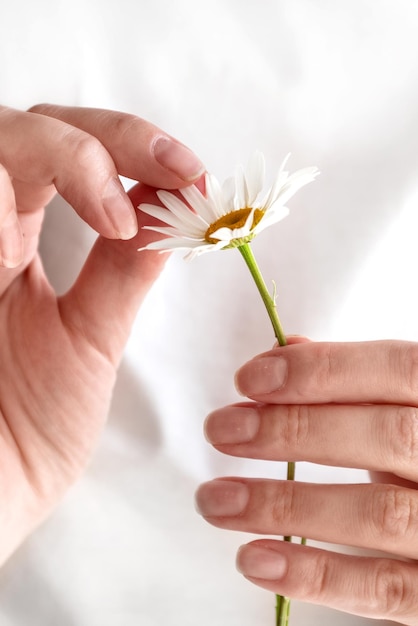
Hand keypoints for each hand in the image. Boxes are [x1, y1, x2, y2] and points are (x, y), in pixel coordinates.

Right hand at [0, 104, 203, 563]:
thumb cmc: (27, 428)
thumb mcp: (90, 340)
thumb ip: (123, 271)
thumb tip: (174, 207)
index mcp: (16, 240)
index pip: (69, 154)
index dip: (130, 146)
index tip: (192, 173)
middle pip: (22, 128)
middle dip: (98, 141)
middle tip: (168, 174)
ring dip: (52, 155)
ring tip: (110, 215)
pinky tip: (14, 251)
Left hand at [196, 340, 417, 624]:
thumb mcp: (399, 407)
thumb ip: (351, 379)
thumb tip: (282, 354)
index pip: (397, 370)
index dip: (323, 371)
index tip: (251, 379)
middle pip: (386, 436)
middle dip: (294, 430)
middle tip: (222, 430)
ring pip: (378, 512)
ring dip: (283, 504)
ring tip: (217, 500)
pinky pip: (382, 588)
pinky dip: (312, 574)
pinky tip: (253, 558)